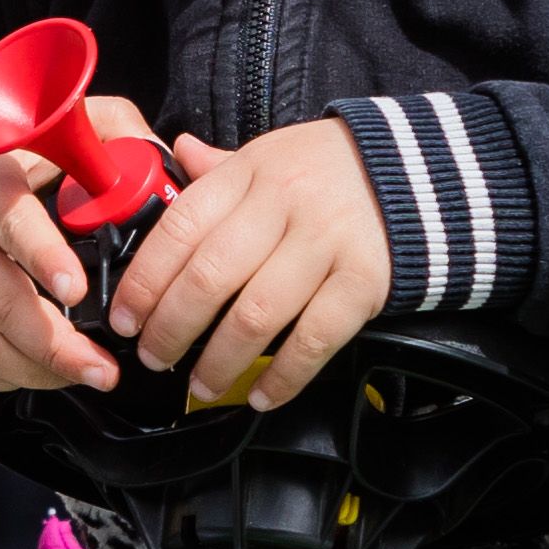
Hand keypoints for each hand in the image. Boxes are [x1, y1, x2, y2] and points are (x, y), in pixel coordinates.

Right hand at [0, 136, 113, 395]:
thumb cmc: (8, 173)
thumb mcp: (53, 138)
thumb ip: (108, 138)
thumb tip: (155, 171)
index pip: (11, 221)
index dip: (44, 257)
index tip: (77, 290)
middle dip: (58, 344)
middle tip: (104, 368)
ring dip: (37, 370)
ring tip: (83, 374)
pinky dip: (5, 378)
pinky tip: (40, 373)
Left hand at [110, 123, 392, 410]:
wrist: (422, 173)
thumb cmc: (332, 170)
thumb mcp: (272, 155)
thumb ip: (221, 168)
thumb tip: (177, 153)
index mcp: (249, 173)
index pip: (180, 229)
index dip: (145, 280)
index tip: (126, 318)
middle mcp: (283, 206)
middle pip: (209, 279)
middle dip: (171, 329)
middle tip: (153, 358)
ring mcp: (326, 244)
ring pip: (256, 316)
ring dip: (219, 361)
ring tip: (200, 385)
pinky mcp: (364, 282)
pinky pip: (314, 339)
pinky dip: (284, 376)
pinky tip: (262, 395)